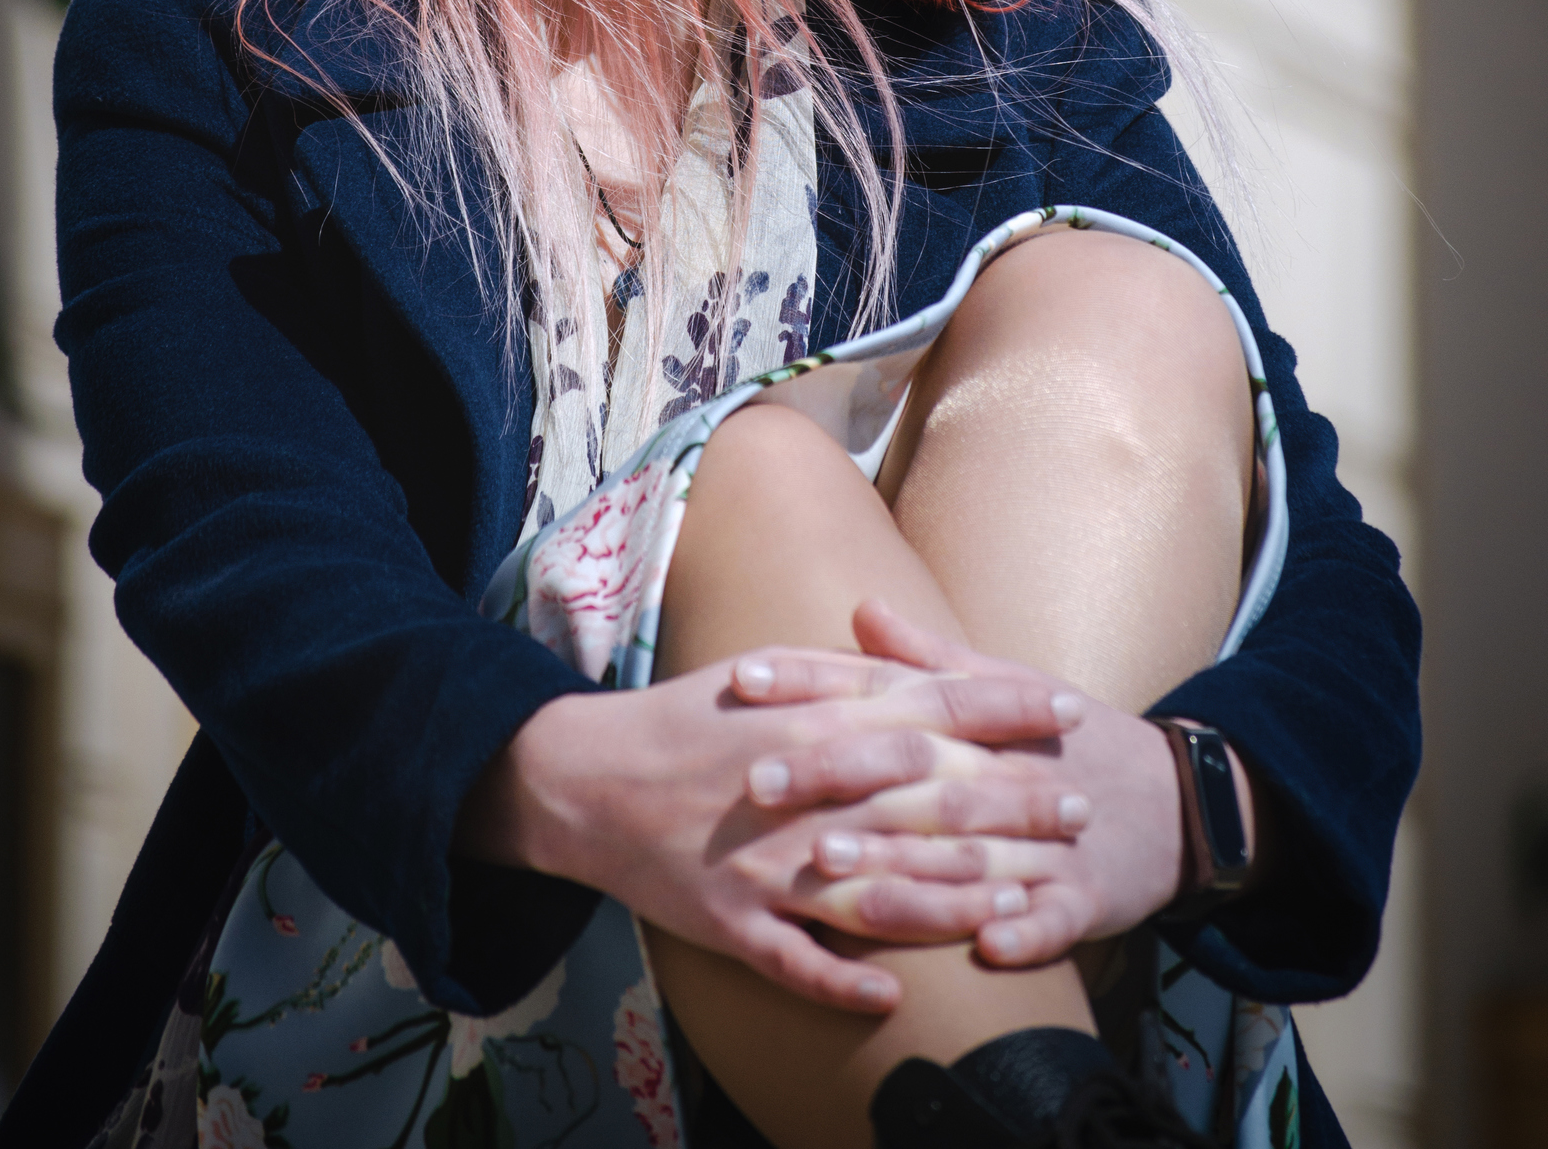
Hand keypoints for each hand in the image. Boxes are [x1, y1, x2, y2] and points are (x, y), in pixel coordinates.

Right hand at [460, 647, 1085, 1012]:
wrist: (590, 778)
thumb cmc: (690, 718)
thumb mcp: (771, 673)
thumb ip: (849, 674)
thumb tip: (923, 672)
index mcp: (815, 718)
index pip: (931, 705)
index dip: (1004, 707)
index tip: (1068, 710)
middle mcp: (806, 787)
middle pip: (927, 797)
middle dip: (1013, 804)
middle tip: (1081, 811)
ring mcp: (770, 862)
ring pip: (880, 885)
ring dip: (957, 896)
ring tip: (1026, 901)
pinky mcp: (734, 922)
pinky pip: (797, 960)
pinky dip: (844, 980)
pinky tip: (894, 997)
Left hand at [731, 601, 1237, 969]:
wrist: (1171, 799)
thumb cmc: (1063, 743)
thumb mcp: (1001, 686)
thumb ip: (923, 658)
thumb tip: (860, 607)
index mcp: (971, 716)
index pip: (880, 689)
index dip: (813, 680)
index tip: (741, 677)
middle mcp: (999, 768)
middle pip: (910, 769)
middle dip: (835, 775)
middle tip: (757, 785)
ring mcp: (1045, 835)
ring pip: (966, 852)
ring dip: (901, 865)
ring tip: (834, 873)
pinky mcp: (1086, 895)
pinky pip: (1054, 916)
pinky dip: (1024, 928)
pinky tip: (986, 947)